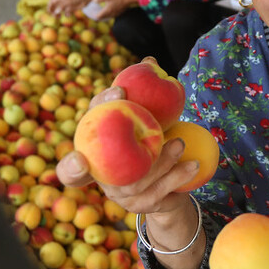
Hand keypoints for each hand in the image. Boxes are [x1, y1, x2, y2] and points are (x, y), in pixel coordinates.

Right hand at [46, 0, 97, 16]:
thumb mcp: (68, 1)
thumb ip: (61, 6)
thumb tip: (56, 12)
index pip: (51, 1)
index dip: (49, 6)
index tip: (49, 12)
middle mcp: (62, 1)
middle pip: (54, 7)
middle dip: (53, 12)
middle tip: (55, 16)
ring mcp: (66, 5)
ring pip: (60, 11)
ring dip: (58, 14)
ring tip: (59, 17)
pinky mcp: (71, 9)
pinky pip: (66, 13)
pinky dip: (66, 14)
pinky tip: (69, 14)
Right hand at [54, 63, 197, 214]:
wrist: (166, 182)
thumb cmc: (150, 140)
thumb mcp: (145, 116)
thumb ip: (141, 92)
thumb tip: (149, 61)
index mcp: (92, 150)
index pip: (74, 142)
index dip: (75, 130)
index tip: (93, 134)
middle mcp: (99, 174)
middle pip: (102, 166)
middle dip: (124, 144)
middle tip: (146, 123)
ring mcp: (117, 193)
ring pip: (135, 181)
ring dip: (160, 161)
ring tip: (180, 142)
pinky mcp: (139, 206)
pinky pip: (157, 193)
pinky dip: (177, 176)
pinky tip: (194, 164)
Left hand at [93, 0, 138, 19]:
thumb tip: (93, 1)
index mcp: (107, 11)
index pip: (98, 17)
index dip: (93, 15)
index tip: (90, 12)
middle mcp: (111, 14)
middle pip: (102, 18)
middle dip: (97, 15)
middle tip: (94, 11)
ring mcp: (116, 14)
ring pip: (107, 16)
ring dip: (103, 14)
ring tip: (100, 9)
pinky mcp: (120, 12)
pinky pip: (112, 14)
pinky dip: (108, 13)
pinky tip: (109, 7)